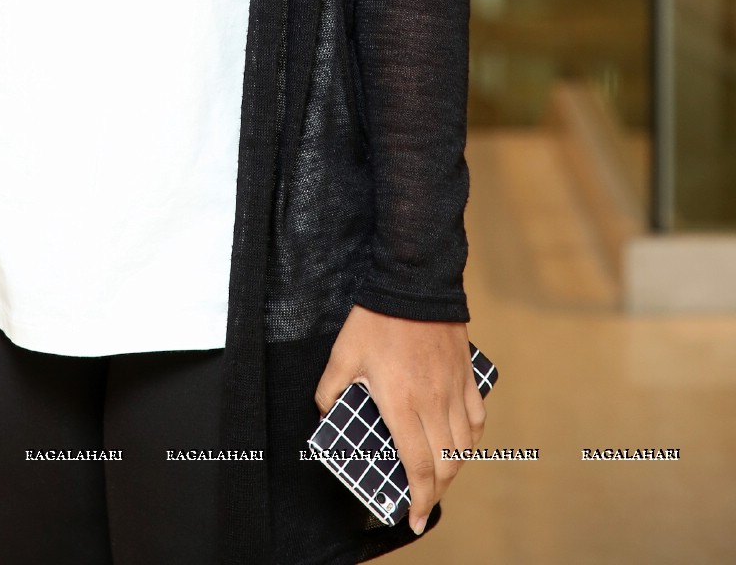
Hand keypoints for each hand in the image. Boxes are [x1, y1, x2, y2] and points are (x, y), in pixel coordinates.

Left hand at [314, 304, 485, 535]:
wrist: (412, 281)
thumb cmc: (375, 319)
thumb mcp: (342, 355)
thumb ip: (330, 390)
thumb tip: (325, 413)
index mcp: (402, 404)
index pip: (418, 467)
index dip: (419, 499)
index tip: (414, 519)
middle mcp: (433, 404)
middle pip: (446, 464)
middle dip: (436, 492)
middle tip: (423, 502)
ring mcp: (454, 390)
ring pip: (464, 446)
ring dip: (454, 469)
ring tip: (439, 477)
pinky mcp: (466, 375)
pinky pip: (476, 418)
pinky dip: (472, 439)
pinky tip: (462, 444)